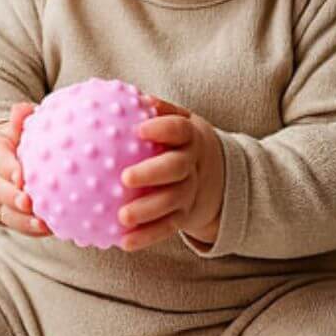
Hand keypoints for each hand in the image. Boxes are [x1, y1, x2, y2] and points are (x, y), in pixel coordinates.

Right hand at [0, 102, 51, 236]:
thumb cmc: (11, 143)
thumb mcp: (12, 128)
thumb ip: (19, 119)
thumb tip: (24, 109)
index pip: (0, 162)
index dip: (9, 170)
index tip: (21, 175)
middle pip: (1, 192)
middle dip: (13, 198)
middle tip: (28, 202)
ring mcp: (0, 201)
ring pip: (8, 213)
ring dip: (24, 220)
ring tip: (43, 224)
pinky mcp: (9, 216)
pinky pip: (20, 225)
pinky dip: (33, 230)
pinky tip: (53, 229)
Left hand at [116, 92, 224, 251]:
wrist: (219, 174)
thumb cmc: (180, 141)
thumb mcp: (177, 119)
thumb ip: (153, 110)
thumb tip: (116, 94)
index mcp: (189, 136)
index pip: (179, 129)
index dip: (163, 129)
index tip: (140, 129)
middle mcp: (192, 164)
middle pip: (176, 168)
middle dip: (153, 173)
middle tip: (125, 177)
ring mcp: (190, 191)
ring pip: (172, 202)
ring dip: (147, 210)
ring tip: (122, 216)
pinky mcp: (185, 215)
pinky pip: (167, 227)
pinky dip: (147, 236)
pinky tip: (122, 242)